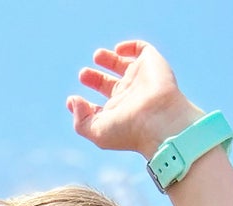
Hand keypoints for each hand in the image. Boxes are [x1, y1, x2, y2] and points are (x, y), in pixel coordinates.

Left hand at [67, 40, 201, 158]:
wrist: (159, 117)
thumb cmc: (128, 129)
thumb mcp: (97, 131)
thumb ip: (80, 119)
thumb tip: (73, 100)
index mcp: (117, 115)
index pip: (99, 108)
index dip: (84, 105)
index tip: (73, 100)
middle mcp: (129, 97)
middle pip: (109, 85)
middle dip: (94, 79)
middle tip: (83, 74)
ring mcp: (140, 79)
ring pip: (123, 66)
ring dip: (109, 59)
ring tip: (96, 56)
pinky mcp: (151, 62)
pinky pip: (141, 50)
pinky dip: (129, 47)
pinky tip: (118, 50)